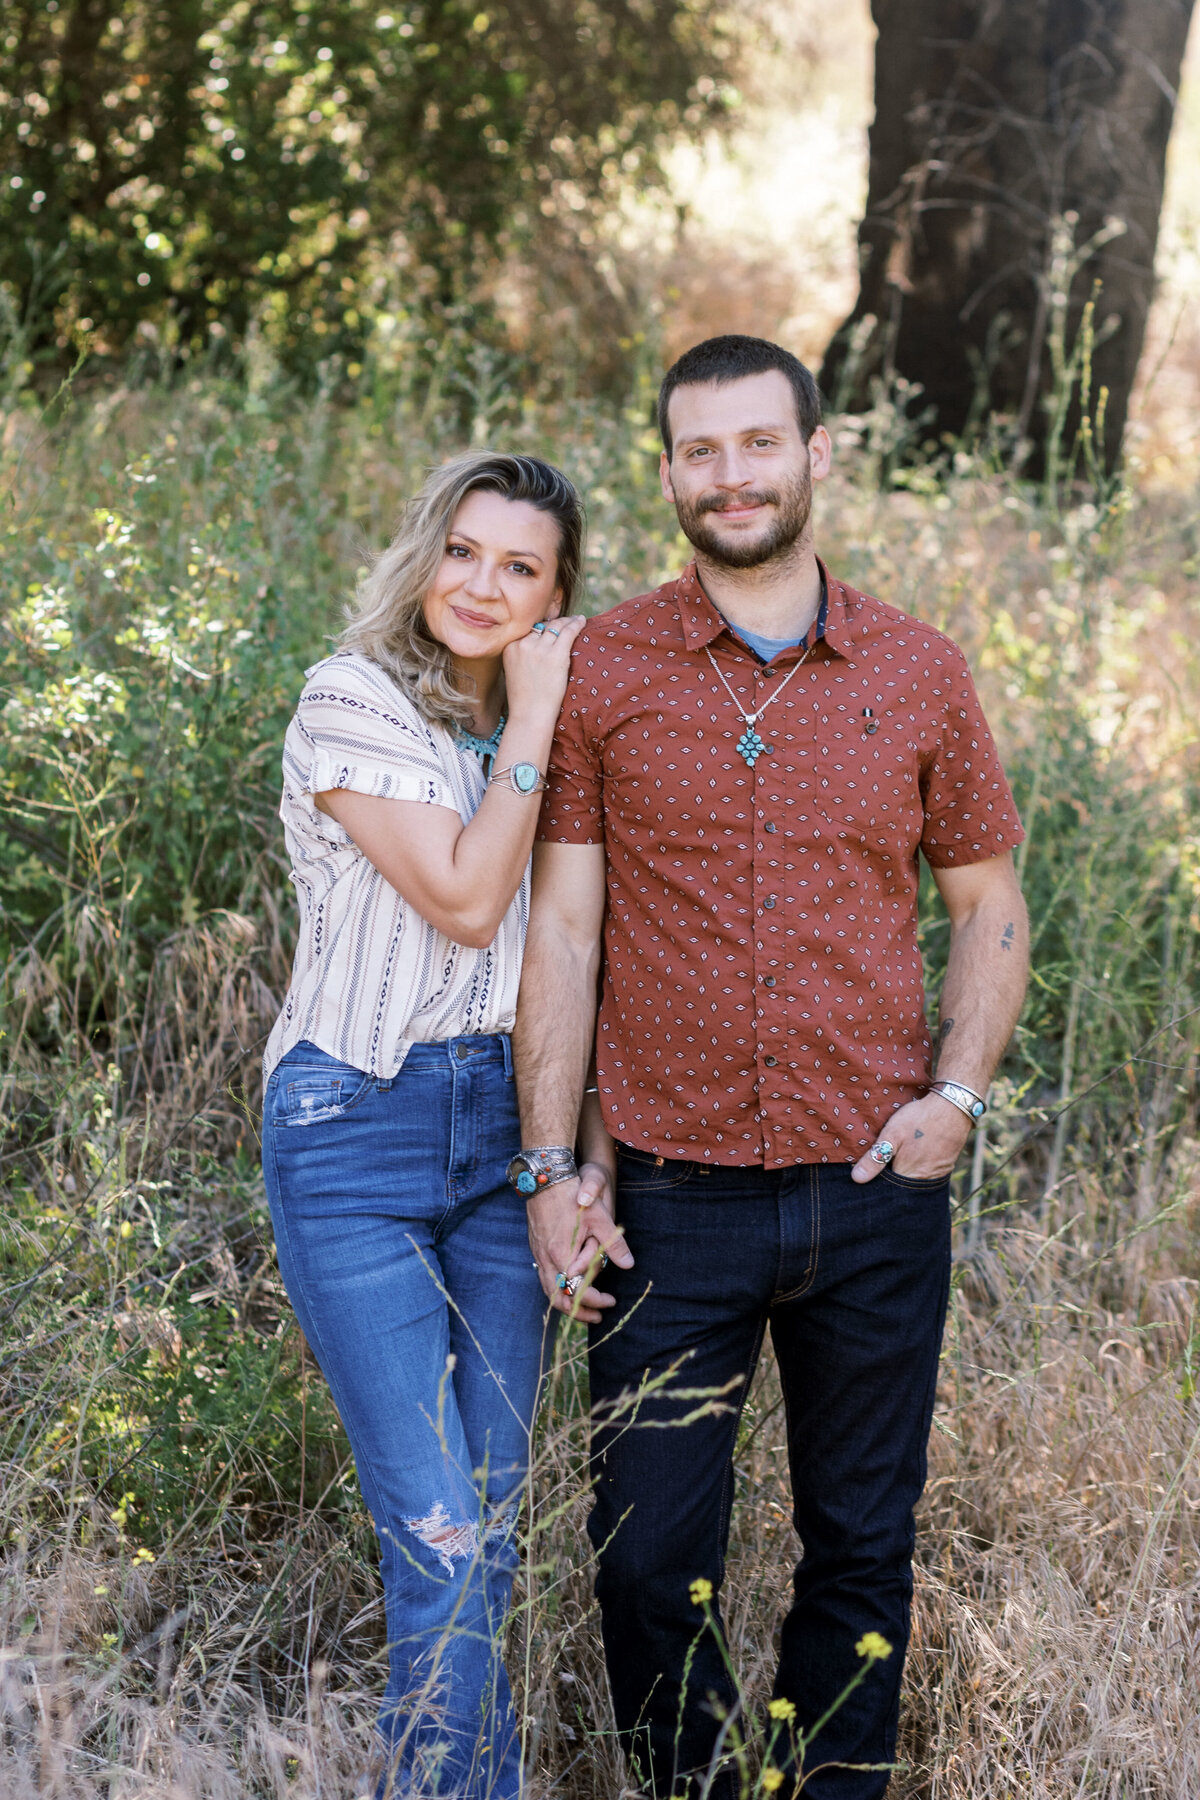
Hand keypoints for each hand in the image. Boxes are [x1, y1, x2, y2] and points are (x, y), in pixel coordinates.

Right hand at [501, 614, 586, 723]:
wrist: (529, 715)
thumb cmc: (524, 699)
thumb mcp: (514, 671)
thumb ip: (521, 655)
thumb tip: (536, 645)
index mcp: (510, 646)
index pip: (530, 629)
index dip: (542, 627)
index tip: (551, 626)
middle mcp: (523, 644)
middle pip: (543, 626)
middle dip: (555, 622)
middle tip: (566, 621)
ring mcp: (540, 649)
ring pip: (556, 626)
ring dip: (567, 621)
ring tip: (576, 620)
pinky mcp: (556, 655)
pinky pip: (568, 632)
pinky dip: (576, 624)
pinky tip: (582, 621)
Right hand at [526, 1163, 633, 1323]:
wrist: (545, 1176)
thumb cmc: (573, 1195)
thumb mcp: (599, 1218)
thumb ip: (614, 1244)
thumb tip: (629, 1265)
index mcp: (562, 1255)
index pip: (577, 1292)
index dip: (595, 1301)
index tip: (610, 1301)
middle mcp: (546, 1259)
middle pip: (558, 1298)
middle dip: (578, 1311)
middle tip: (597, 1316)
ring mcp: (538, 1253)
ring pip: (548, 1289)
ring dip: (566, 1301)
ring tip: (583, 1306)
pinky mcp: (535, 1246)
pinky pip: (544, 1277)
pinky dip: (557, 1288)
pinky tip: (568, 1284)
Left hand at [851, 1095, 972, 1183]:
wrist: (953, 1106)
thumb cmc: (919, 1119)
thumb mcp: (892, 1134)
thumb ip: (875, 1158)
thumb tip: (857, 1179)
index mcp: (908, 1175)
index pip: (887, 1189)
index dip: (877, 1180)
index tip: (870, 1170)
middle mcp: (925, 1180)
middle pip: (902, 1186)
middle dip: (891, 1178)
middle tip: (884, 1161)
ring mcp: (938, 1174)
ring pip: (915, 1180)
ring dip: (905, 1173)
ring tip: (898, 1157)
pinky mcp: (946, 1166)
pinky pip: (928, 1174)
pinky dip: (918, 1168)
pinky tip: (913, 1156)